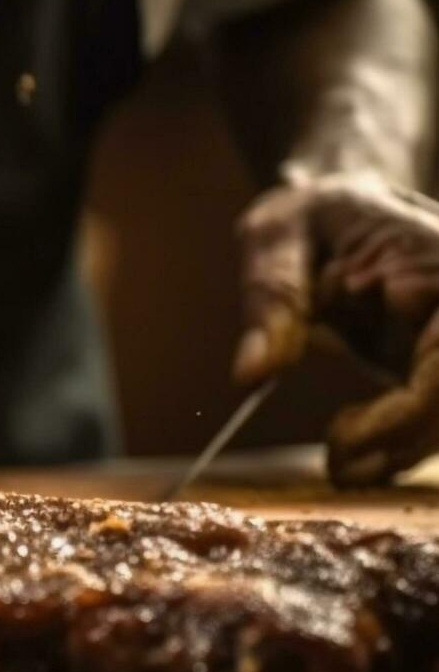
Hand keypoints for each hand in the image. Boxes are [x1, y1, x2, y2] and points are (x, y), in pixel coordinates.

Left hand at [233, 172, 438, 485]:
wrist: (336, 203)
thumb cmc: (309, 211)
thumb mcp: (275, 236)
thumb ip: (273, 298)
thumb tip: (252, 374)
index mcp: (436, 260)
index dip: (411, 412)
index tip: (345, 439)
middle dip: (406, 441)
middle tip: (338, 467)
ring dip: (403, 449)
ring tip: (340, 465)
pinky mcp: (436, 358)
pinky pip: (434, 411)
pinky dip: (399, 440)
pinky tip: (351, 448)